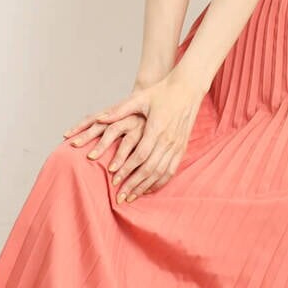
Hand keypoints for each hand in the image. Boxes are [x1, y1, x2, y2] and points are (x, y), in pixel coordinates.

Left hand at [66, 74, 202, 201]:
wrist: (188, 88)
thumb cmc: (161, 92)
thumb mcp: (139, 98)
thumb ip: (119, 110)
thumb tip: (99, 119)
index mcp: (156, 128)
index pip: (140, 155)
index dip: (126, 169)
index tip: (113, 180)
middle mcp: (168, 139)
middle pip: (149, 169)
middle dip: (133, 185)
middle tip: (119, 198)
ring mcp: (176, 145)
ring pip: (161, 173)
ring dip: (145, 187)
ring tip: (130, 197)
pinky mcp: (182, 148)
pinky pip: (171, 171)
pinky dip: (159, 183)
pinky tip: (148, 189)